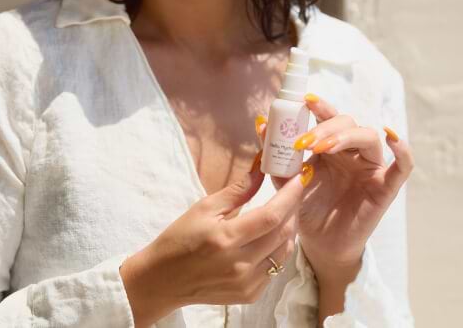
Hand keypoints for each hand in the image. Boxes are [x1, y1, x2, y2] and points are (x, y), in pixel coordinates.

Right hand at [120, 164, 309, 326]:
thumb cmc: (180, 238)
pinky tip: (271, 234)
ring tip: (285, 209)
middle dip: (293, 207)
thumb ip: (238, 190)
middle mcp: (240, 265)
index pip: (271, 216)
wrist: (164, 280)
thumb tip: (261, 167)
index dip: (290, 195)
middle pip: (283, 233)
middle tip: (293, 189)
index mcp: (226, 239)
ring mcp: (247, 284)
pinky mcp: (250, 295)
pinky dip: (279, 248)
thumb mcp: (205, 208)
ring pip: (284, 252)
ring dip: (289, 228)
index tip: (299, 177)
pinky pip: (275, 267)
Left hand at [255, 95, 413, 281]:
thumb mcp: (285, 179)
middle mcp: (351, 151)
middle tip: (304, 141)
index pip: (328, 116)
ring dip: (346, 136)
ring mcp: (370, 167)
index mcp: (329, 144)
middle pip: (347, 122)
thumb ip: (275, 154)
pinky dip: (402, 150)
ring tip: (322, 148)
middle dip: (324, 128)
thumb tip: (260, 124)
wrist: (319, 242)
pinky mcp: (385, 187)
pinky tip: (391, 136)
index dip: (320, 106)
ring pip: (368, 136)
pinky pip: (402, 166)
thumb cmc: (305, 207)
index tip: (304, 99)